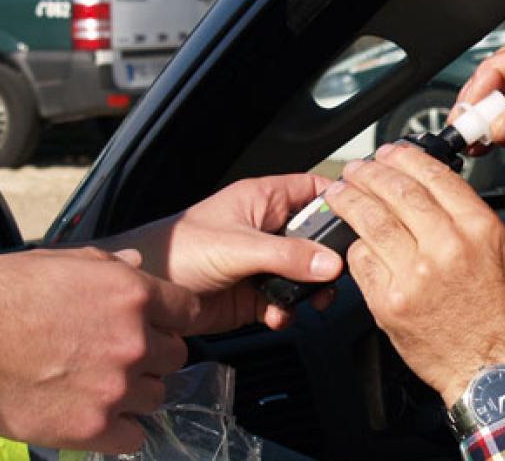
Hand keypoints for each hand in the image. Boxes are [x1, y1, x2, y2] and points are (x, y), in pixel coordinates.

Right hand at [0, 247, 197, 452]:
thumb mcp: (58, 260)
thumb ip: (108, 264)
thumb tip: (138, 264)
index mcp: (132, 294)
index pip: (188, 311)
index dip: (172, 318)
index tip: (155, 323)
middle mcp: (134, 340)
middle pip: (175, 356)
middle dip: (153, 355)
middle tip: (121, 355)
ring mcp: (116, 386)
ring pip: (157, 396)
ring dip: (136, 392)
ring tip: (103, 386)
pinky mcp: (94, 426)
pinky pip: (134, 436)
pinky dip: (120, 430)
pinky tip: (97, 416)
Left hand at [100, 174, 343, 334]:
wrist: (144, 296)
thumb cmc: (176, 251)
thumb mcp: (238, 247)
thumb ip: (287, 256)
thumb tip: (331, 263)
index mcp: (263, 200)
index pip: (312, 189)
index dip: (338, 200)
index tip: (360, 218)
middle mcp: (266, 229)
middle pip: (316, 237)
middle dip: (329, 258)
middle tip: (336, 275)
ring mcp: (261, 263)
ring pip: (305, 273)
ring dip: (311, 290)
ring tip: (311, 301)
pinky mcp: (253, 294)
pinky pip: (285, 301)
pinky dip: (288, 311)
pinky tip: (277, 315)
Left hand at [324, 144, 504, 406]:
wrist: (492, 369)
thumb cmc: (501, 315)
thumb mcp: (503, 252)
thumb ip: (468, 218)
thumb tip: (433, 189)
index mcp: (479, 228)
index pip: (433, 176)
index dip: (405, 158)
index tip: (392, 152)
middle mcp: (447, 246)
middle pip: (397, 192)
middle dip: (370, 173)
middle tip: (357, 168)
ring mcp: (414, 275)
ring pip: (371, 221)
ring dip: (349, 200)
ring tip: (340, 192)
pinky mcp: (389, 301)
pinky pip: (362, 261)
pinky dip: (355, 247)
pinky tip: (352, 239)